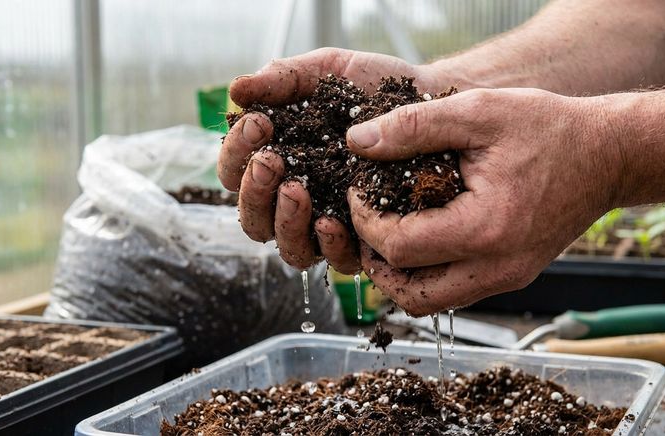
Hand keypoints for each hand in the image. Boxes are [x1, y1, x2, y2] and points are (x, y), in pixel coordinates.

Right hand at [218, 48, 448, 272]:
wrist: (429, 102)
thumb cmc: (371, 88)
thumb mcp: (326, 73)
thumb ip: (282, 79)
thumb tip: (236, 90)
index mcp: (277, 161)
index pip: (235, 172)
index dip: (235, 153)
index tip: (258, 123)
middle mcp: (296, 201)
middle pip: (253, 218)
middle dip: (255, 190)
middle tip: (272, 161)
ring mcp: (327, 225)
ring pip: (288, 247)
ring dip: (284, 221)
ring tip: (296, 190)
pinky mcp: (363, 243)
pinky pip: (336, 261)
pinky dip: (328, 244)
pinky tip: (332, 221)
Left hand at [345, 88, 621, 315]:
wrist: (609, 155)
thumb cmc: (548, 129)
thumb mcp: (478, 112)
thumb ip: (414, 126)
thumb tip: (358, 142)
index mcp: (485, 229)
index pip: (398, 247)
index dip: (364, 220)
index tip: (358, 190)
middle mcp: (496, 267)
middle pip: (409, 294)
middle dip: (374, 259)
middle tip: (366, 221)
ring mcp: (507, 279)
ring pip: (430, 302)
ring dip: (398, 274)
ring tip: (386, 232)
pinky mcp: (512, 277)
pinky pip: (454, 292)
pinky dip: (426, 274)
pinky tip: (420, 235)